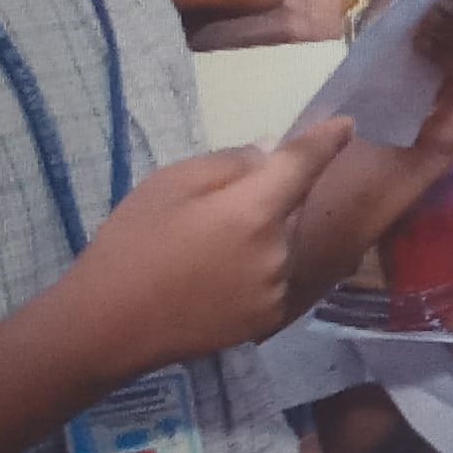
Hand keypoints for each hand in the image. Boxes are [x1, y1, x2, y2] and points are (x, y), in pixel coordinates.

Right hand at [67, 121, 357, 371]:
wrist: (107, 326)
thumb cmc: (132, 245)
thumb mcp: (171, 183)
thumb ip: (230, 164)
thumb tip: (269, 156)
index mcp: (254, 211)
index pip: (305, 165)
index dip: (327, 142)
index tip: (346, 126)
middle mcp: (278, 252)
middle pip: (287, 208)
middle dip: (265, 201)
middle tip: (209, 216)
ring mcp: (277, 290)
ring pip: (281, 244)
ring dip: (261, 239)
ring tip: (203, 255)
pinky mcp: (268, 319)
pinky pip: (274, 277)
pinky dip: (255, 270)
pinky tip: (212, 281)